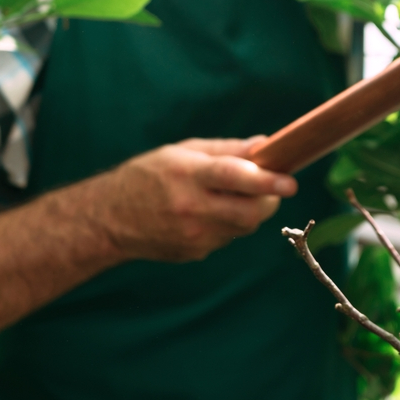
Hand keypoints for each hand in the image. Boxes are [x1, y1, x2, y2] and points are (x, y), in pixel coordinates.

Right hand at [95, 137, 296, 262]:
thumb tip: (265, 146)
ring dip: (249, 211)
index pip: (234, 177)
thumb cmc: (148, 176)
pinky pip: (227, 238)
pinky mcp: (195, 253)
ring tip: (229, 196)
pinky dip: (229, 224)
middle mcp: (191, 208)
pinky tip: (208, 214)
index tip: (290, 182)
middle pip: (249, 212)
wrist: (109, 219)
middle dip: (268, 200)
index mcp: (187, 175)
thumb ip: (227, 150)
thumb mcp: (183, 151)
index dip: (266, 181)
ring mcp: (193, 236)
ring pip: (243, 227)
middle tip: (269, 188)